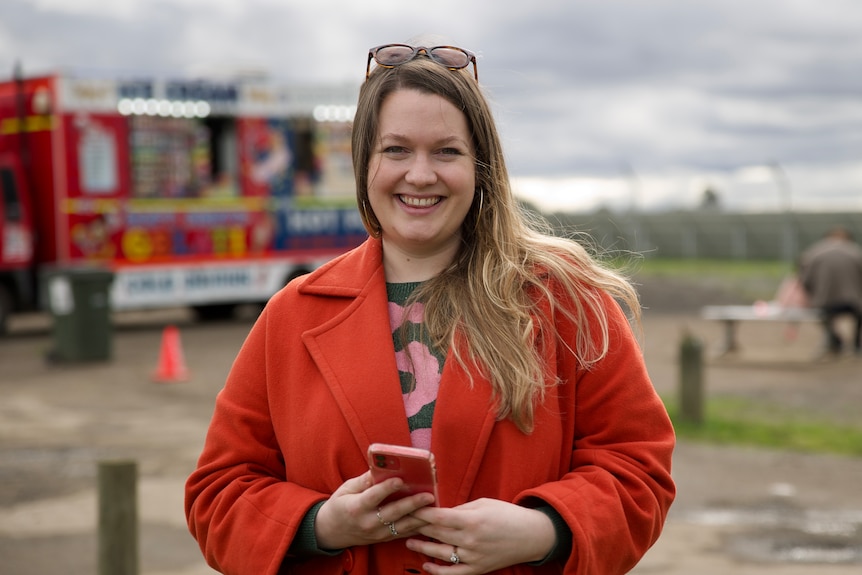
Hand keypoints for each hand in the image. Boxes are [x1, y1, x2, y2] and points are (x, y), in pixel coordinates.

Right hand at [314, 470, 435, 549]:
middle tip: (428, 495)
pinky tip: (429, 518)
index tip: (400, 479)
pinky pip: (403, 533)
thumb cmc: (340, 505)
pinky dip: (416, 526)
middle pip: (393, 513)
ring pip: (402, 526)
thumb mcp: (346, 489)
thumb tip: (381, 467)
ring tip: (434, 507)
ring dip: (419, 517)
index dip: (387, 488)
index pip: (373, 497)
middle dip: (412, 504)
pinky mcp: (383, 539)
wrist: (331, 532)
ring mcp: (376, 534)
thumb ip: (364, 480)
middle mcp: (367, 523)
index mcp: (356, 508)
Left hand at [406, 498, 555, 573]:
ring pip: (440, 553)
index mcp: (472, 520)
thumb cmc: (507, 515)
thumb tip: (439, 511)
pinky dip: (438, 571)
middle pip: (436, 534)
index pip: (438, 517)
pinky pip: (453, 573)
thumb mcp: (483, 503)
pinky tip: (426, 565)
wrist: (530, 535)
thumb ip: (460, 509)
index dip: (420, 512)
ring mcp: (473, 557)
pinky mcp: (477, 569)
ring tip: (408, 540)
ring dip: (422, 547)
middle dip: (417, 527)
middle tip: (402, 521)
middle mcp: (470, 540)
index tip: (408, 506)